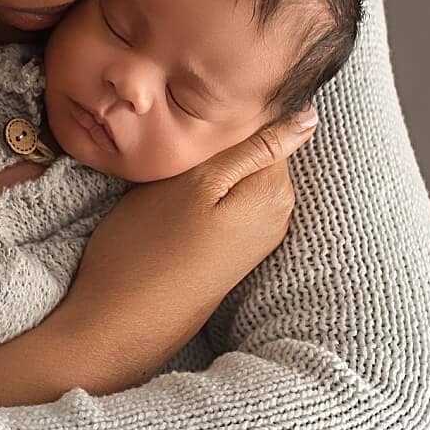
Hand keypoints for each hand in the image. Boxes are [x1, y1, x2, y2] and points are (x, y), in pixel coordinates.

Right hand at [0, 106, 317, 396]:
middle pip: (259, 150)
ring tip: (172, 164)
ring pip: (242, 174)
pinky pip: (231, 200)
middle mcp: (276, 216)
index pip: (272, 124)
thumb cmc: (147, 247)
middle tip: (175, 136)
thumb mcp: (197, 183)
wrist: (120, 322)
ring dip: (212, 164)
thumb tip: (309, 114)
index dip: (232, 110)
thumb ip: (254, 146)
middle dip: (224, 137)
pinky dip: (208, 189)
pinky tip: (178, 194)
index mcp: (273, 192)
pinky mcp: (233, 250)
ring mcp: (256, 236)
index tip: (193, 107)